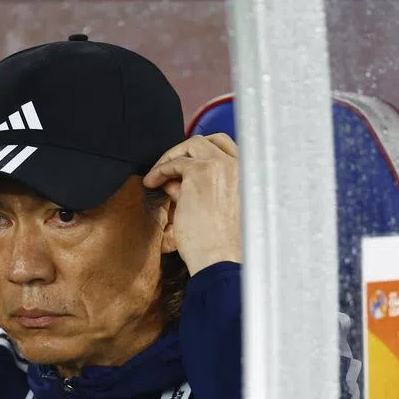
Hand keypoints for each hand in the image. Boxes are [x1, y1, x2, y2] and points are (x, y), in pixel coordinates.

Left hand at [142, 133, 240, 274]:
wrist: (219, 257)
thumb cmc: (218, 243)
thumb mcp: (214, 209)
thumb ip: (198, 190)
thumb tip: (175, 181)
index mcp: (247, 175)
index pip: (224, 145)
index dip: (201, 151)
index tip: (184, 165)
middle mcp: (237, 165)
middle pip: (205, 141)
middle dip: (182, 151)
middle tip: (166, 168)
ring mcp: (219, 166)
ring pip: (190, 145)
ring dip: (170, 158)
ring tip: (155, 177)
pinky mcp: (200, 172)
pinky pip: (175, 162)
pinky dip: (160, 170)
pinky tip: (151, 183)